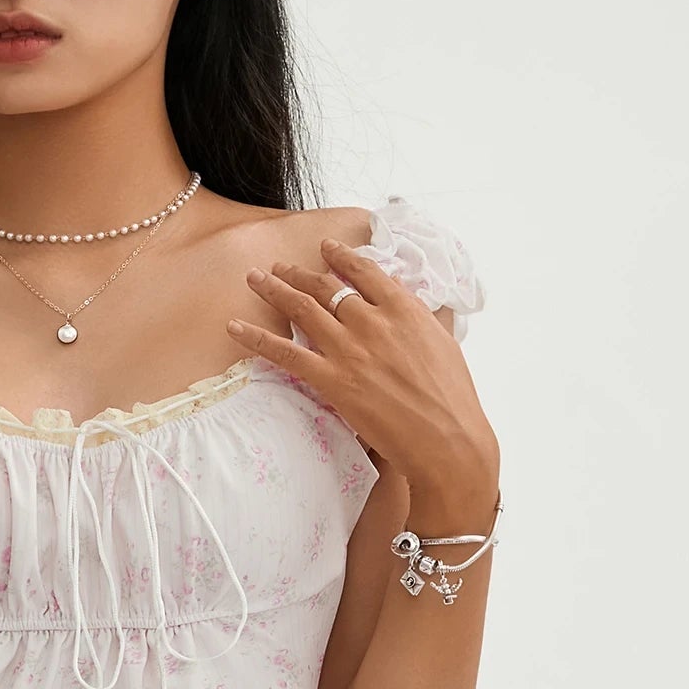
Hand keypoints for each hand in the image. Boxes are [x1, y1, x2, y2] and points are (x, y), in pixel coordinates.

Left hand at [227, 238, 497, 490]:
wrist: (447, 439)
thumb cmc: (452, 398)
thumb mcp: (443, 343)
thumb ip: (418, 318)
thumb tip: (404, 298)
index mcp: (404, 309)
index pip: (365, 272)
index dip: (341, 257)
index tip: (326, 248)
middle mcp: (373, 321)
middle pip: (326, 286)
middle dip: (297, 273)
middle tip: (278, 266)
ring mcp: (349, 349)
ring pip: (302, 308)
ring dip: (274, 289)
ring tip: (254, 279)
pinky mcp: (331, 379)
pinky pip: (285, 353)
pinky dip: (256, 337)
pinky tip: (235, 327)